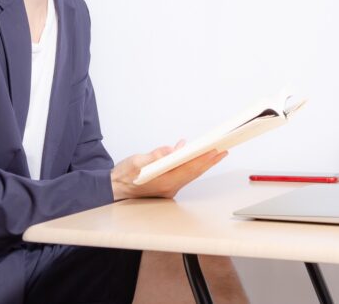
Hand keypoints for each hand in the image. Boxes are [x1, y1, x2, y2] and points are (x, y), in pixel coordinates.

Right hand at [110, 139, 227, 200]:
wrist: (114, 189)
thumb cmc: (124, 176)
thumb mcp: (136, 162)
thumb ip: (154, 156)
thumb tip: (171, 149)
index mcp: (164, 181)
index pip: (189, 168)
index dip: (204, 159)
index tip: (216, 150)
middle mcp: (170, 186)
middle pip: (194, 171)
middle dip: (210, 160)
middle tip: (224, 149)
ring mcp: (169, 187)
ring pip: (191, 173)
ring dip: (204, 162)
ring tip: (216, 151)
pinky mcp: (167, 184)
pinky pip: (184, 173)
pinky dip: (191, 163)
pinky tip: (192, 153)